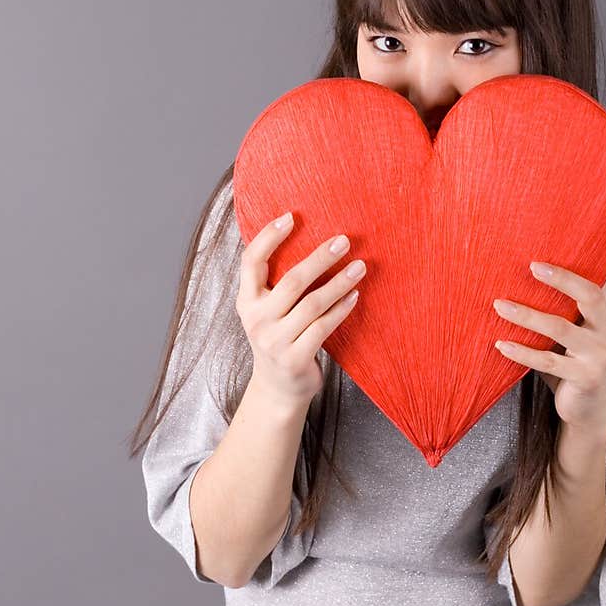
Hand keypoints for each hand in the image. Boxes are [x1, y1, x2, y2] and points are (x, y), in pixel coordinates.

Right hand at [236, 212, 366, 407]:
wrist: (277, 389)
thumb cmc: (279, 339)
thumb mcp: (266, 311)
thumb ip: (274, 284)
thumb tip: (309, 242)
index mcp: (246, 301)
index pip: (251, 261)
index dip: (268, 236)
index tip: (291, 216)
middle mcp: (257, 319)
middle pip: (291, 280)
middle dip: (320, 257)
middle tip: (344, 240)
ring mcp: (275, 341)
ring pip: (312, 304)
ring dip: (339, 283)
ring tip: (360, 266)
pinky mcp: (295, 358)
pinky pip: (324, 327)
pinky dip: (341, 309)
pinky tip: (355, 295)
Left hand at [492, 212, 605, 435]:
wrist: (586, 412)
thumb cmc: (570, 364)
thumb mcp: (571, 331)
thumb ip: (563, 306)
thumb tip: (533, 270)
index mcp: (603, 314)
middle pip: (591, 295)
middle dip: (563, 278)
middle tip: (533, 265)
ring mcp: (598, 355)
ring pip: (562, 330)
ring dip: (528, 316)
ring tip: (499, 304)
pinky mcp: (585, 378)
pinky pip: (548, 362)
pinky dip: (522, 352)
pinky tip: (500, 343)